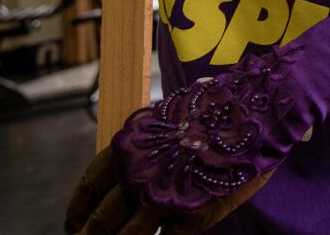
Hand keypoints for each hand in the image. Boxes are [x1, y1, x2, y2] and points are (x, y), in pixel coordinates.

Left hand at [65, 55, 302, 234]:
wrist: (255, 107)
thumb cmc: (213, 111)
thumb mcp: (165, 121)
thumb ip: (141, 152)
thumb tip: (121, 182)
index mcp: (128, 148)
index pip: (89, 187)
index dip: (77, 212)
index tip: (73, 225)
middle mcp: (139, 174)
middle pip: (103, 220)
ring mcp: (164, 197)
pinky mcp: (192, 214)